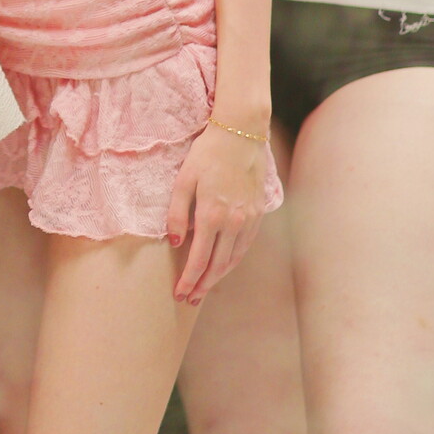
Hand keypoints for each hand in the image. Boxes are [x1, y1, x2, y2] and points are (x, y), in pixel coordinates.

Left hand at [166, 123, 267, 305]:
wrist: (241, 134)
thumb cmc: (207, 154)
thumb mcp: (183, 180)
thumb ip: (177, 214)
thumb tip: (176, 242)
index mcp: (212, 215)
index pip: (199, 258)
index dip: (189, 279)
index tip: (180, 293)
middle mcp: (234, 222)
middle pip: (218, 265)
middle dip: (203, 284)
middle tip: (190, 299)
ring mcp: (249, 219)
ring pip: (234, 258)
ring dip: (219, 276)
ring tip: (205, 289)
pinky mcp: (258, 213)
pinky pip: (245, 245)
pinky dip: (234, 260)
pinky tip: (225, 265)